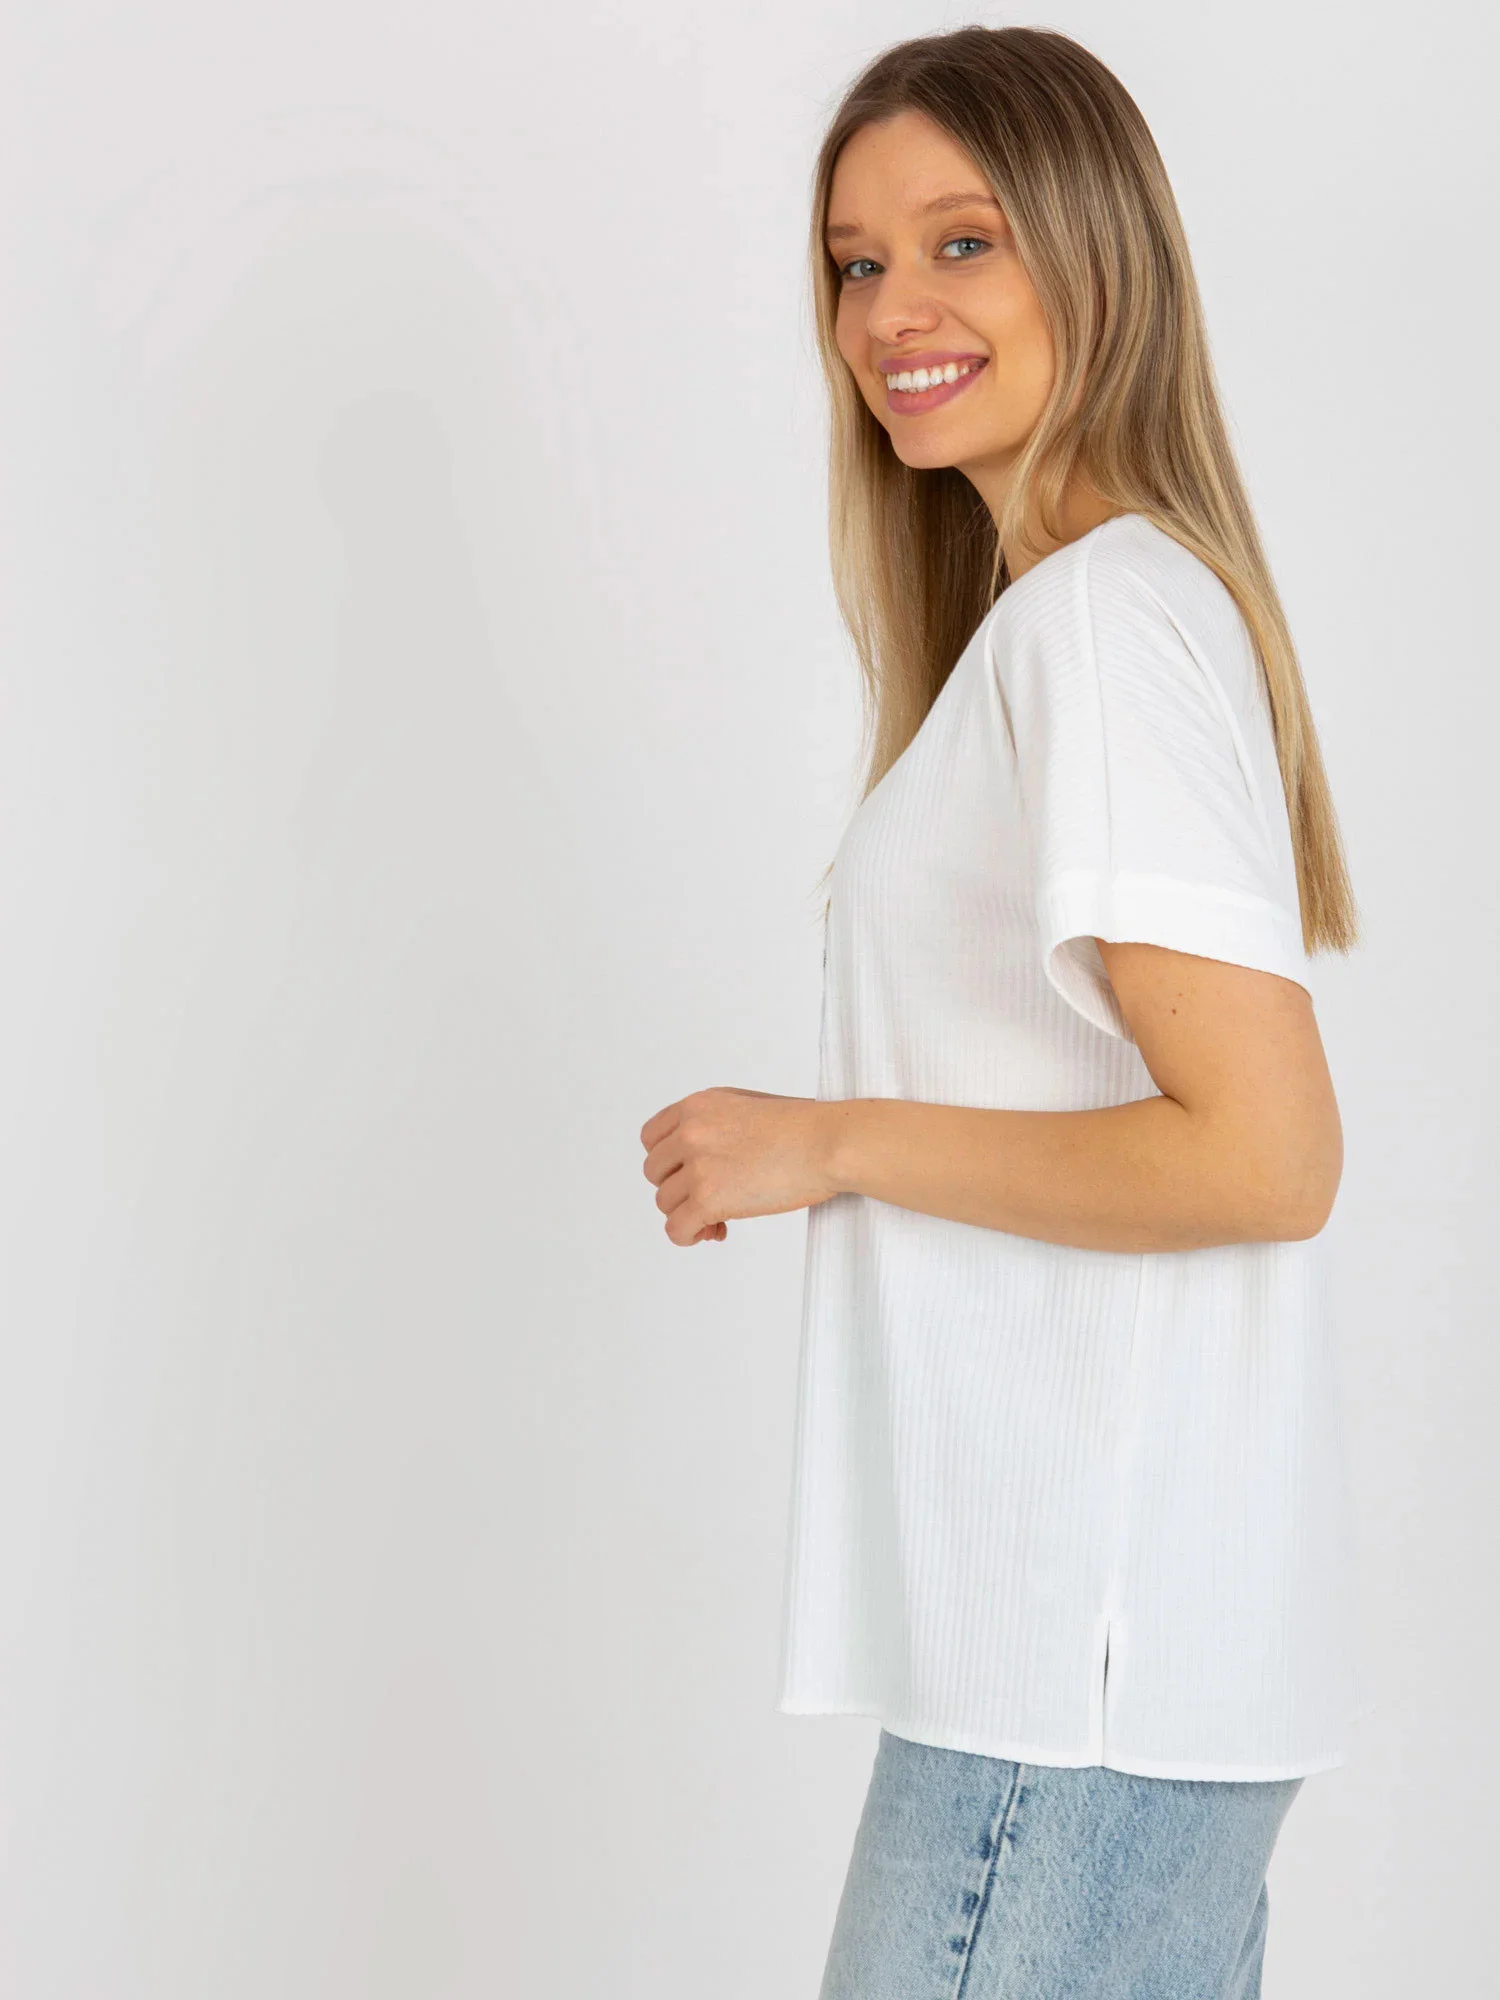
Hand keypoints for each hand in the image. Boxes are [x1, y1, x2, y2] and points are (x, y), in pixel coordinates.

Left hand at [639, 1086, 838, 1246]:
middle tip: (708, 1200)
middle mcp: (690, 1132)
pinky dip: (689, 1236)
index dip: (667, 1162)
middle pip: (655, 1172)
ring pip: (664, 1202)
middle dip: (678, 1188)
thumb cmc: (804, 1128)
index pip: (651, 1138)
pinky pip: (676, 1229)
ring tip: (717, 1219)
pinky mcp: (708, 1198)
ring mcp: (697, 1165)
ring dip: (688, 1214)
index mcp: (698, 1106)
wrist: (828, 1143)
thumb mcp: (747, 1107)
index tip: (686, 1174)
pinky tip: (712, 1232)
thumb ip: (715, 1126)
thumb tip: (699, 1163)